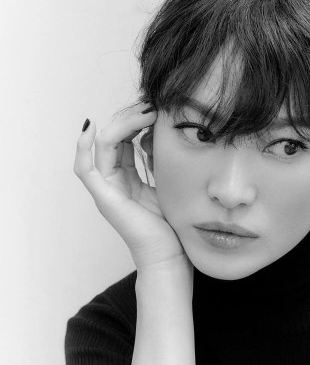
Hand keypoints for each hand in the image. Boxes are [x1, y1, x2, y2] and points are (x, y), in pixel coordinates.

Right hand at [74, 102, 191, 276]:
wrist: (170, 259)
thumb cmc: (173, 227)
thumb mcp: (170, 184)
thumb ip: (162, 161)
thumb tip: (164, 134)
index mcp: (127, 178)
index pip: (125, 139)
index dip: (137, 120)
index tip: (158, 108)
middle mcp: (113, 181)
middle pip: (113, 137)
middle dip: (131, 117)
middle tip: (153, 106)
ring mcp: (106, 189)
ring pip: (103, 145)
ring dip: (122, 123)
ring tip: (146, 112)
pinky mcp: (104, 198)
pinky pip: (85, 169)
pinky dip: (82, 147)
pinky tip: (89, 127)